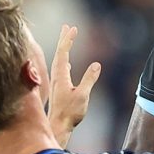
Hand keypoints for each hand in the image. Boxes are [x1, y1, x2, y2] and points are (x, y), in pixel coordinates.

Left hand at [46, 25, 103, 139]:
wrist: (58, 126)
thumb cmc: (69, 113)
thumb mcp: (82, 95)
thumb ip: (89, 79)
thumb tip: (96, 65)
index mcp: (61, 75)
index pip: (63, 52)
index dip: (68, 40)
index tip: (73, 28)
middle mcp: (56, 76)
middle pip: (59, 53)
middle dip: (64, 39)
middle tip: (67, 27)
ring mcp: (56, 82)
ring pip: (59, 60)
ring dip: (64, 48)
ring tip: (67, 40)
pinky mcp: (58, 88)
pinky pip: (61, 69)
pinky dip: (64, 60)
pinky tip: (67, 63)